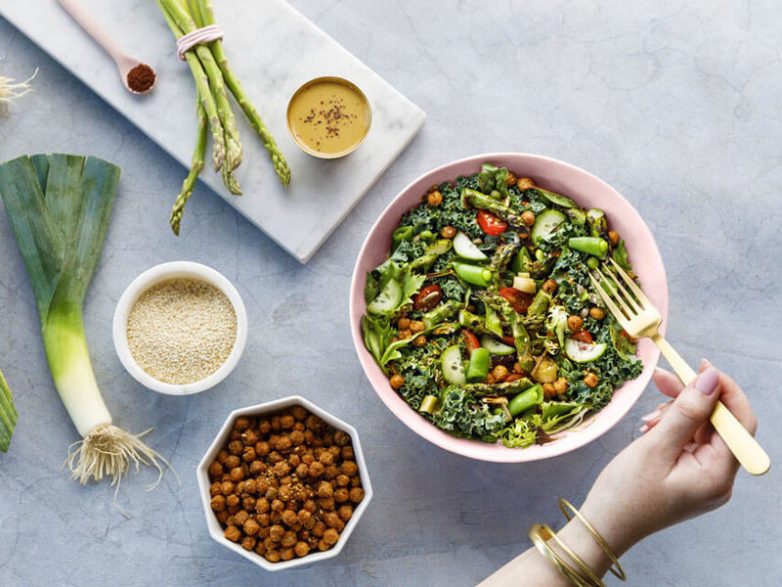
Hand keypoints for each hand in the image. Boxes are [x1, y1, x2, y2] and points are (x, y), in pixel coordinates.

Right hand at [578, 361, 757, 553]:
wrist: (603, 525)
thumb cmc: (626, 493)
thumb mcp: (655, 447)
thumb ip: (686, 412)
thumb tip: (711, 379)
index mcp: (718, 475)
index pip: (739, 423)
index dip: (725, 391)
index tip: (700, 367)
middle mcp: (718, 477)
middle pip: (720, 423)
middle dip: (693, 397)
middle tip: (662, 377)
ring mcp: (704, 477)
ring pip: (702, 428)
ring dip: (678, 412)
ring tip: (648, 415)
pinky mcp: (688, 474)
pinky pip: (689, 440)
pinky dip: (671, 426)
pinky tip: (650, 426)